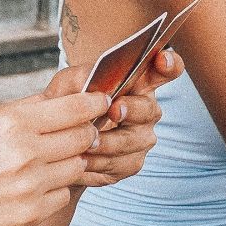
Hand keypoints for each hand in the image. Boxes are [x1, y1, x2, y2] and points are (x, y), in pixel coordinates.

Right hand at [0, 78, 108, 225]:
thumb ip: (25, 108)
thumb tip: (63, 95)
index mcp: (12, 123)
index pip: (76, 108)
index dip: (95, 103)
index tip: (102, 102)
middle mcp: (25, 152)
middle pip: (85, 136)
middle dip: (85, 132)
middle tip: (76, 134)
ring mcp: (31, 185)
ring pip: (78, 166)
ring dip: (69, 162)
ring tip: (44, 163)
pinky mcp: (33, 213)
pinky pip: (64, 195)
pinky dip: (54, 190)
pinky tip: (30, 188)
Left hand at [79, 46, 179, 185]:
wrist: (56, 140)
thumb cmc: (68, 104)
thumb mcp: (67, 85)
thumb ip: (79, 77)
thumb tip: (89, 79)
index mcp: (137, 83)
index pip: (164, 70)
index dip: (169, 64)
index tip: (162, 60)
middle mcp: (146, 110)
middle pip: (148, 109)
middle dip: (132, 110)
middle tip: (115, 110)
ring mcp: (141, 137)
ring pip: (134, 141)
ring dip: (110, 142)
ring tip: (88, 143)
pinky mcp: (131, 162)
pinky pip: (121, 165)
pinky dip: (100, 163)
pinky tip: (82, 160)